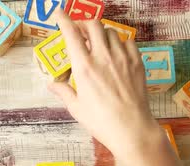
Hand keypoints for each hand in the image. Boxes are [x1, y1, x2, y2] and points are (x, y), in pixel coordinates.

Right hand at [49, 10, 162, 164]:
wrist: (131, 129)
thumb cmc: (101, 121)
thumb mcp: (76, 108)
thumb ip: (64, 91)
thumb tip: (52, 85)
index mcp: (84, 67)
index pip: (71, 34)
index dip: (63, 20)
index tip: (58, 13)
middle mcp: (103, 57)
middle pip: (93, 25)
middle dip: (84, 24)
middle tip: (80, 31)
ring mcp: (122, 58)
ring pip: (111, 32)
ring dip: (101, 34)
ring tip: (98, 45)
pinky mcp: (137, 63)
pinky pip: (129, 41)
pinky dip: (120, 42)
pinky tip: (116, 53)